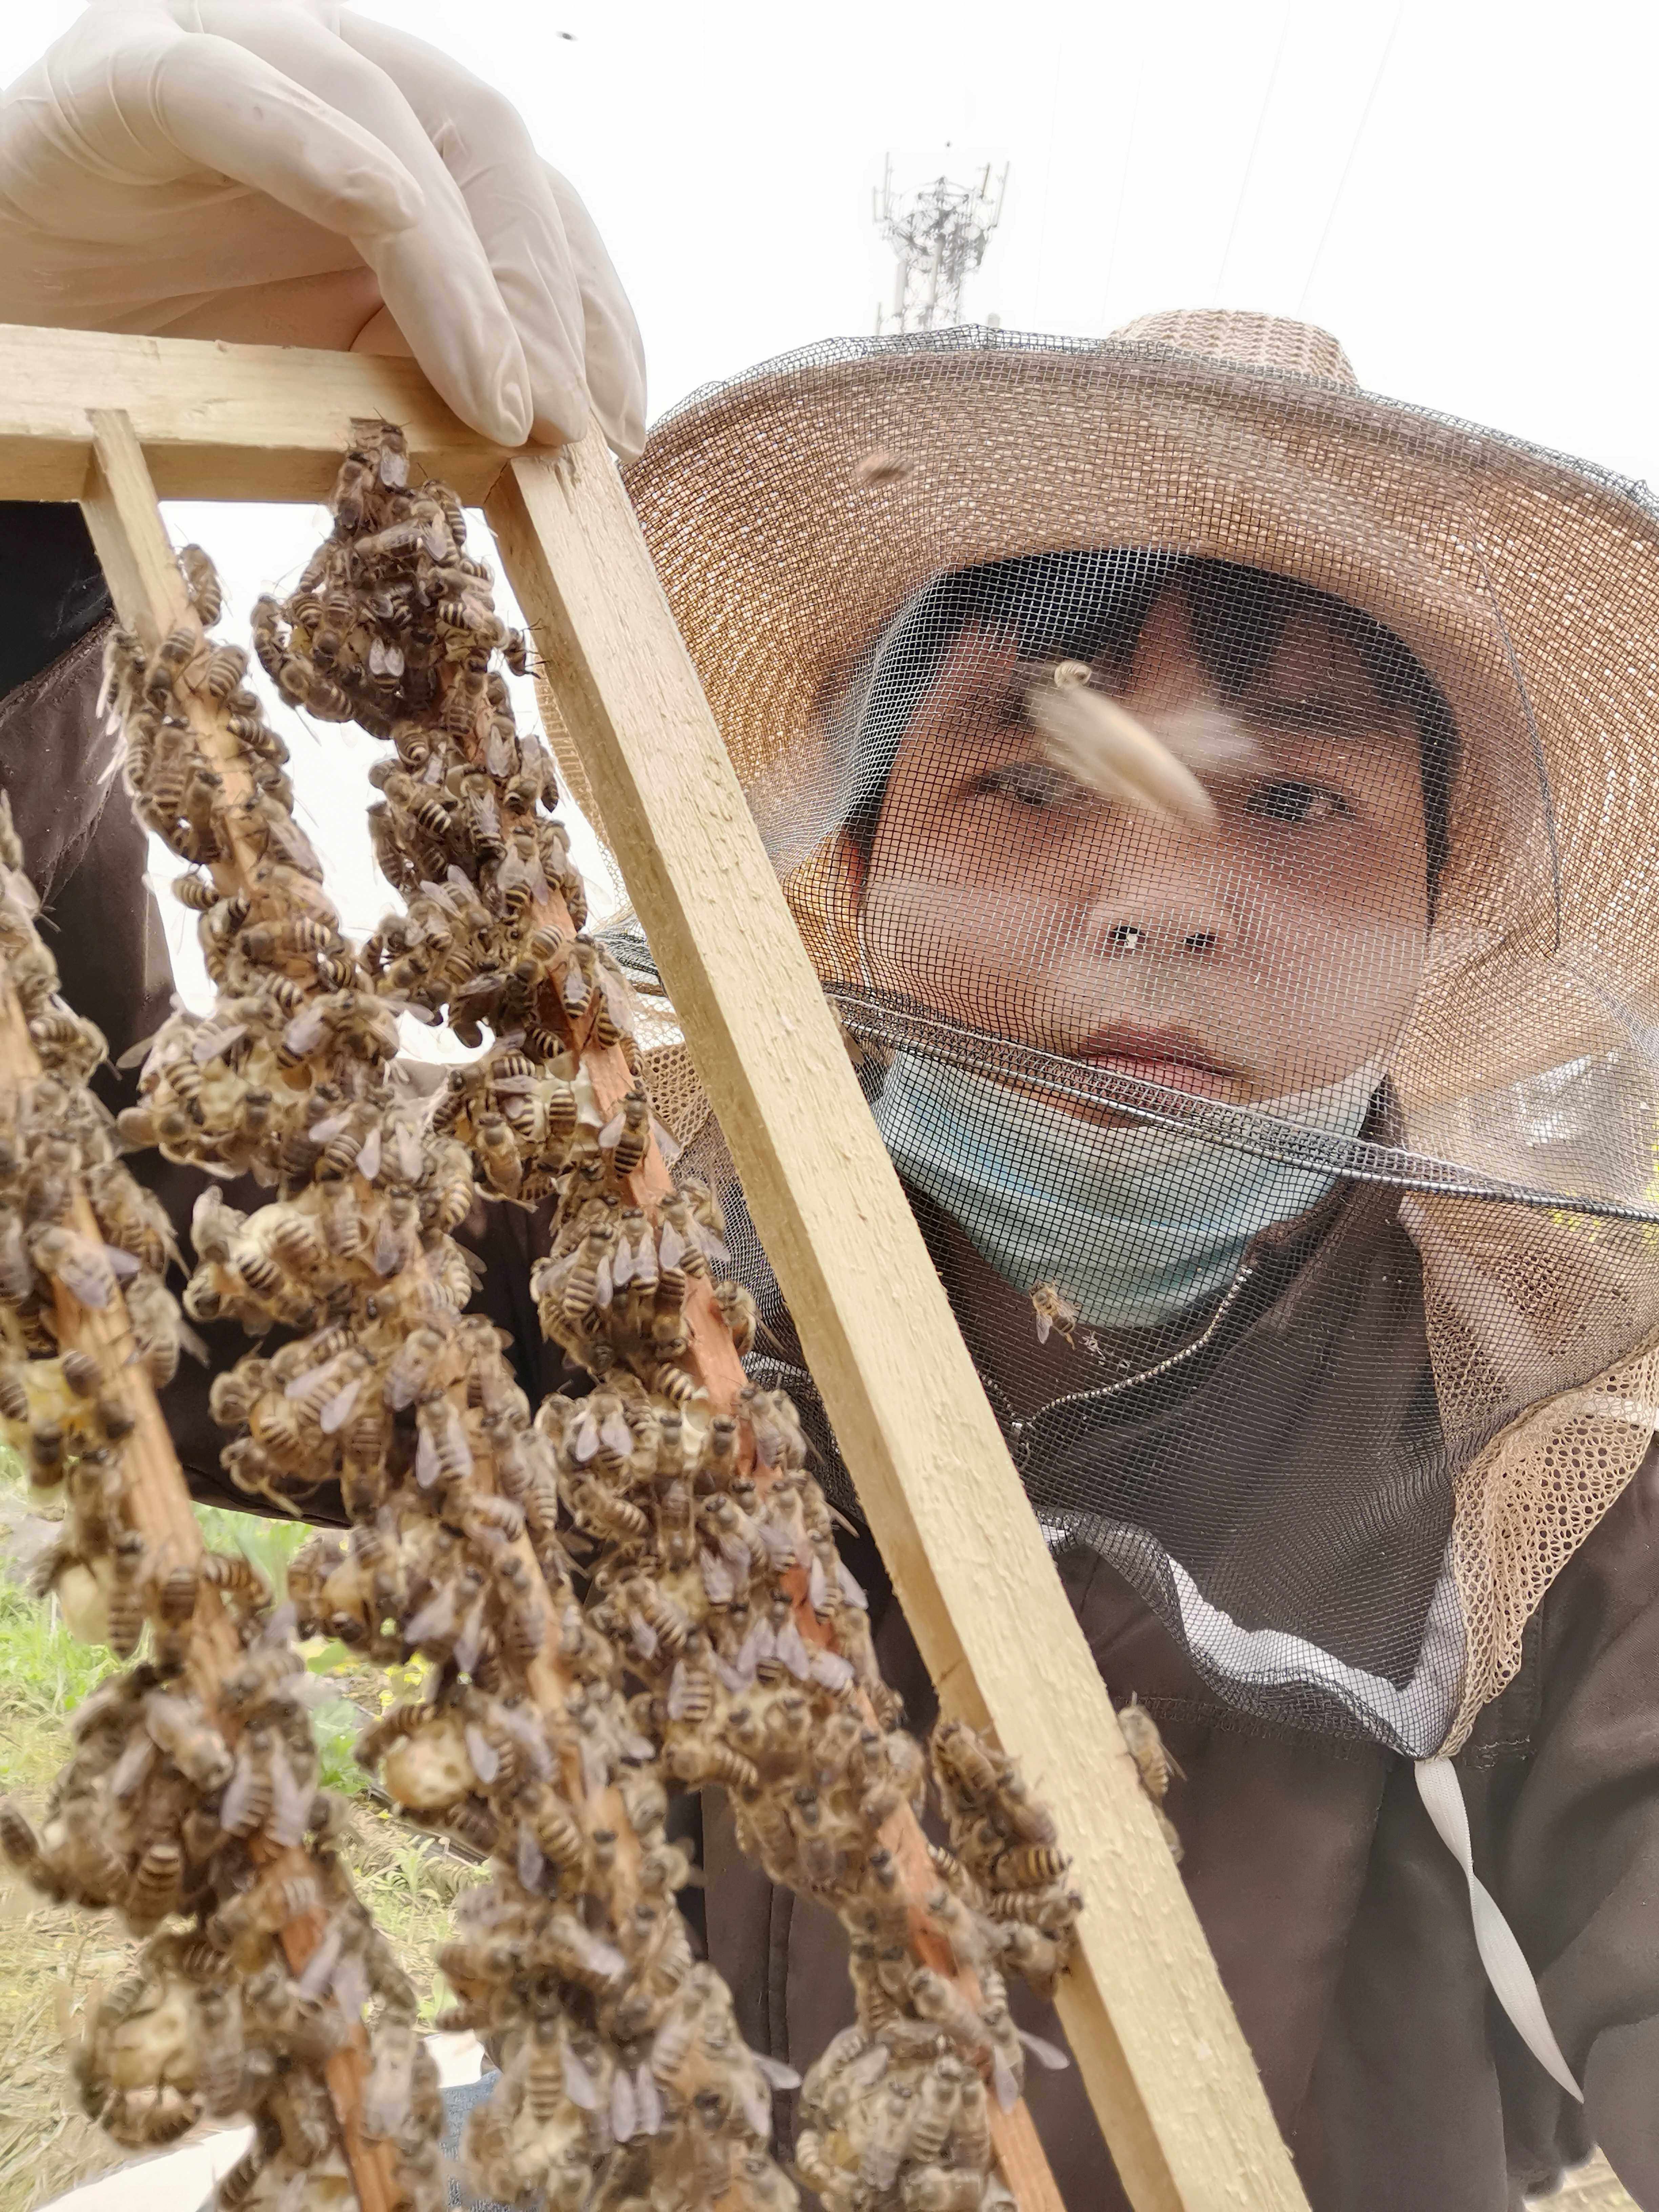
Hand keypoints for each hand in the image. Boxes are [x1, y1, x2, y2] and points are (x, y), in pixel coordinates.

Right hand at [0, 0, 644, 454]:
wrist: (15, 316)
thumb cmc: (176, 339)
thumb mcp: (332, 365)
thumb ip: (428, 371)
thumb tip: (559, 443)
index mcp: (401, 142)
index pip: (533, 202)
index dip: (588, 311)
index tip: (615, 429)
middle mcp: (335, 74)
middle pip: (485, 144)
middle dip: (539, 295)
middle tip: (562, 430)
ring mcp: (233, 50)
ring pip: (382, 114)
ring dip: (457, 265)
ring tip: (497, 397)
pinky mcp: (131, 70)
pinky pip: (228, 88)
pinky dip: (310, 145)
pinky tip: (381, 211)